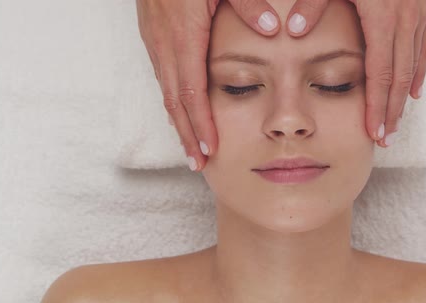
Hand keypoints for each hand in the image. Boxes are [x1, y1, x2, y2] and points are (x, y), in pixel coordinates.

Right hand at [135, 0, 281, 170]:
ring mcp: (156, 39)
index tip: (210, 150)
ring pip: (166, 90)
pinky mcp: (154, 34)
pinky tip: (182, 112)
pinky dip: (173, 101)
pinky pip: (163, 75)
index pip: (191, 90)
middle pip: (174, 101)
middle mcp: (165, 42)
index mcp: (184, 32)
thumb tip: (271, 30)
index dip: (201, 123)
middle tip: (199, 164)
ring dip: (179, 122)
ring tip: (191, 148)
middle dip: (187, 135)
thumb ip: (247, 3)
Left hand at [285, 0, 425, 147]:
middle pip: (400, 77)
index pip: (379, 73)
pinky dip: (419, 72)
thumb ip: (312, 4)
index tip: (373, 132)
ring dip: (405, 98)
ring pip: (414, 65)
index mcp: (382, 16)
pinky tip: (415, 92)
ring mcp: (419, 13)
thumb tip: (293, 31)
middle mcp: (405, 18)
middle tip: (384, 139)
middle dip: (392, 112)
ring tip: (395, 124)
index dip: (376, 106)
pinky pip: (425, 47)